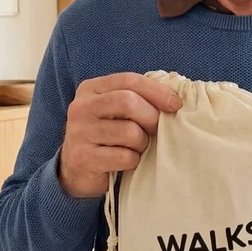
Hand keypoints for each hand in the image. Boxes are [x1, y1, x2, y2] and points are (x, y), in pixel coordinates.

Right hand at [59, 72, 181, 197]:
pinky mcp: (83, 158)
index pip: (128, 80)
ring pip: (129, 132)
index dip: (157, 90)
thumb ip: (137, 98)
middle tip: (157, 129)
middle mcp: (81, 107)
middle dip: (151, 117)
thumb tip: (174, 97)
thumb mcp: (115, 111)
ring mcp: (79, 133)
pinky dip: (134, 160)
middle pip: (128, 102)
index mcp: (90, 89)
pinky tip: (128, 161)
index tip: (175, 104)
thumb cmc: (106, 135)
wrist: (76, 170)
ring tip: (139, 147)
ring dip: (143, 142)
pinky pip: (124, 156)